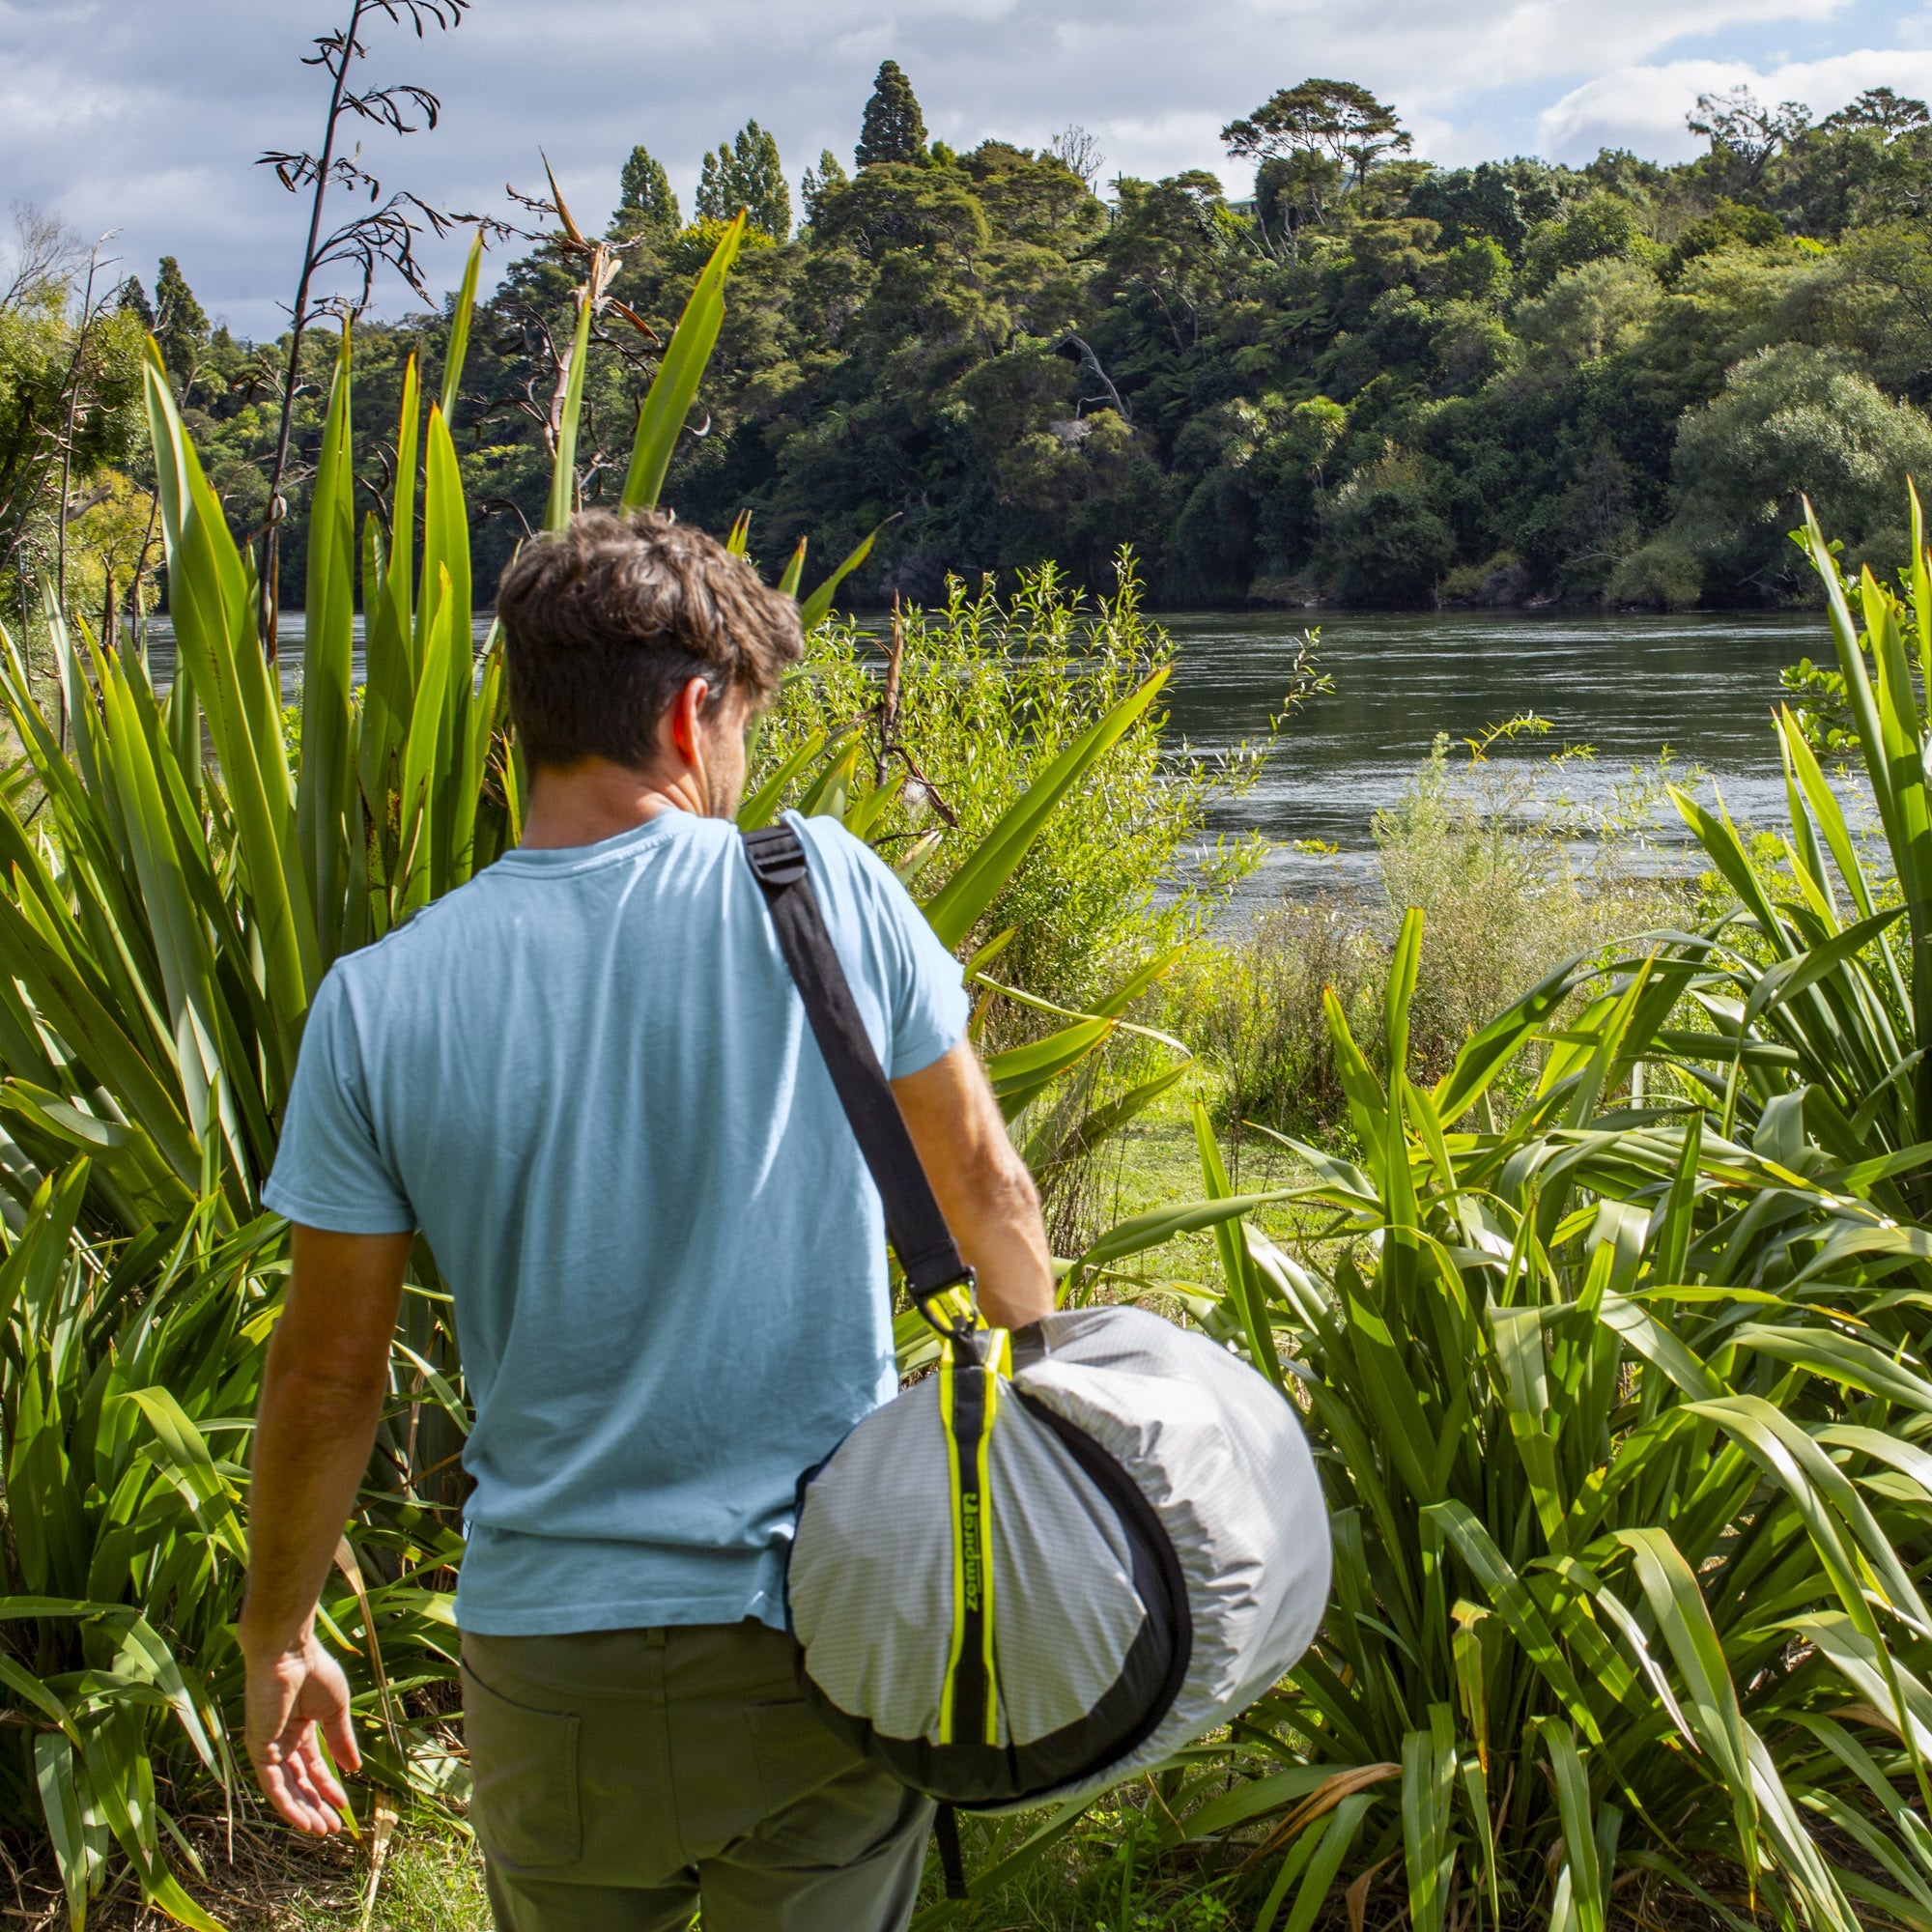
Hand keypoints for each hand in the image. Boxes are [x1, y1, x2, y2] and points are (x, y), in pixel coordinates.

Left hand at [244, 1631, 360, 1834]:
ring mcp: (268, 1746)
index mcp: (300, 1729)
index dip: (329, 1787)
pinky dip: (287, 1805)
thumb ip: (342, 1740)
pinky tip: (304, 1819)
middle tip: (332, 1827)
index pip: (313, 1767)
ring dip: (302, 1811)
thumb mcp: (336, 1711)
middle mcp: (282, 1741)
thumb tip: (354, 1768)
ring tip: (321, 1830)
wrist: (291, 1653)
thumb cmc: (315, 1672)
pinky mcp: (258, 1749)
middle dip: (316, 1806)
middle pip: (298, 1783)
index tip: (344, 1805)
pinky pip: (272, 1785)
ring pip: (285, 1789)